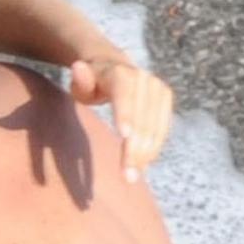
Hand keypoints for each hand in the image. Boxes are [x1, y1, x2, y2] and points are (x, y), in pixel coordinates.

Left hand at [69, 58, 172, 180]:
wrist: (113, 67)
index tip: (125, 136)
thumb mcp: (80, 82)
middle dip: (135, 147)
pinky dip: (154, 147)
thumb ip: (80, 81)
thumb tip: (78, 68)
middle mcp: (142, 78)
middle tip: (127, 176)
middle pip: (141, 116)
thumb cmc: (90, 82)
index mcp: (118, 72)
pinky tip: (144, 165)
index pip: (123, 93)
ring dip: (146, 153)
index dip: (125, 114)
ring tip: (133, 176)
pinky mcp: (165, 97)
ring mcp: (156, 87)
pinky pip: (163, 127)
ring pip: (155, 125)